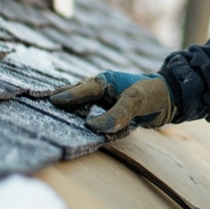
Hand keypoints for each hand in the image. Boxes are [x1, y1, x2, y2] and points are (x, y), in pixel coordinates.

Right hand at [49, 70, 176, 134]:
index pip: (81, 90)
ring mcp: (105, 101)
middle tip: (37, 105)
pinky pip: (92, 117)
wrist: (172, 98)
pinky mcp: (110, 113)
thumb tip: (91, 127)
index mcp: (105, 81)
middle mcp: (102, 90)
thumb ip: (116, 114)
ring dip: (69, 112)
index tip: (50, 103)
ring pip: (82, 106)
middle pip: (75, 95)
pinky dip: (83, 120)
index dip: (66, 97)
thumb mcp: (136, 102)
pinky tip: (73, 127)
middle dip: (59, 99)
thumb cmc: (154, 94)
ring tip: (49, 118)